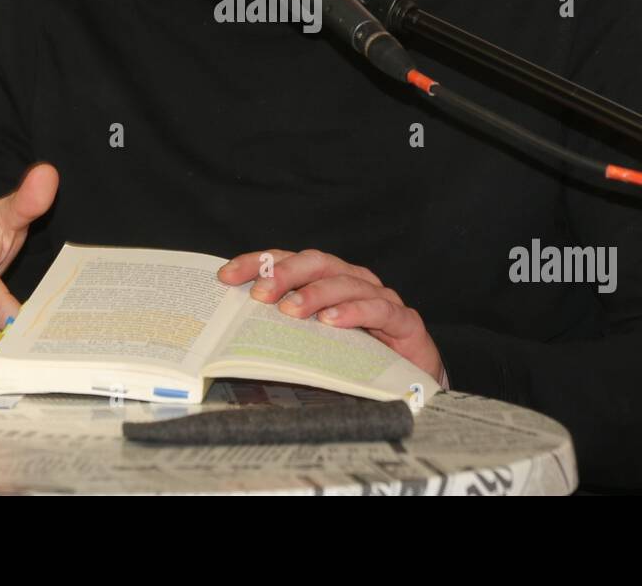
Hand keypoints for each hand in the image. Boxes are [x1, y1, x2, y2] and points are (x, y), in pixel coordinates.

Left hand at [217, 248, 442, 378]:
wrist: (415, 381)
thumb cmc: (359, 357)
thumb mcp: (315, 342)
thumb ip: (286, 332)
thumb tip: (238, 335)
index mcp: (327, 279)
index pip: (288, 260)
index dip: (257, 263)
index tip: (226, 276)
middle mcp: (352, 280)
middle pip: (316, 263)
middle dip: (285, 273)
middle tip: (260, 293)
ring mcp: (380, 297)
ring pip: (345, 282)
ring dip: (316, 294)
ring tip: (291, 310)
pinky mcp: (404, 320)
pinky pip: (378, 309)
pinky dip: (354, 312)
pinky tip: (332, 322)